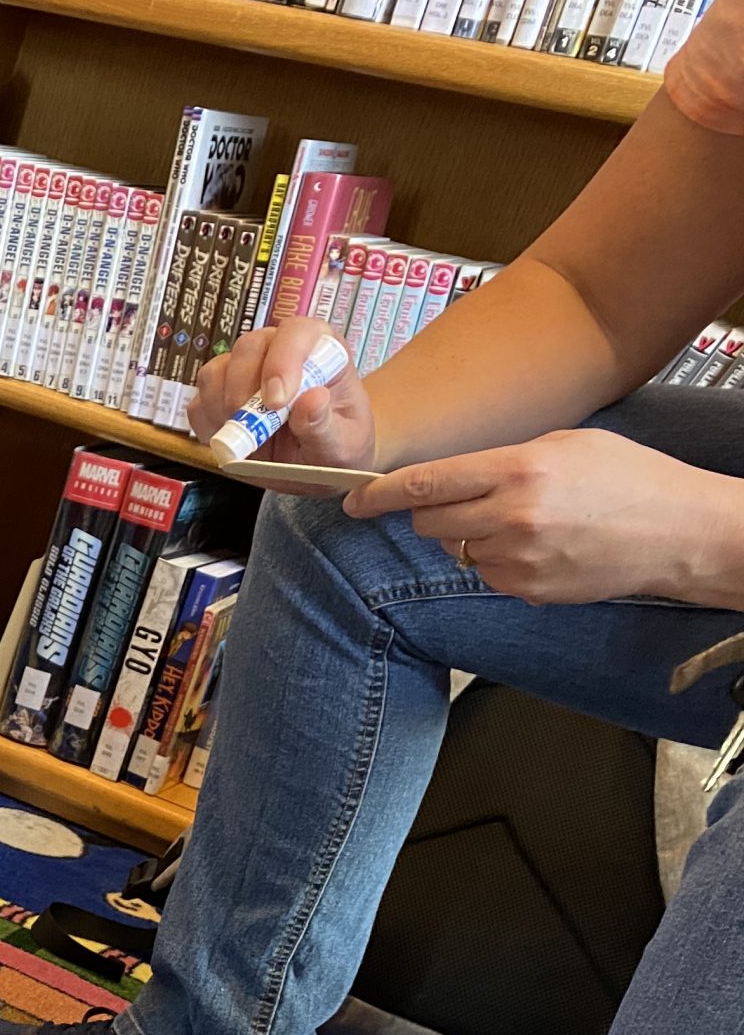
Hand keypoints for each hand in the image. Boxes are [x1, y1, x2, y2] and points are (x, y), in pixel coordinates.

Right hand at [186, 318, 376, 476]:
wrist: (318, 465)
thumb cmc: (339, 447)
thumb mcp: (344, 445)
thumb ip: (326, 425)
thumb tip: (312, 400)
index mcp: (320, 349)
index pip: (296, 332)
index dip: (282, 361)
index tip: (277, 402)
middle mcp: (278, 351)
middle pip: (247, 347)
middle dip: (244, 388)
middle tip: (254, 425)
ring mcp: (244, 372)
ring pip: (215, 372)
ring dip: (223, 409)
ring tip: (248, 438)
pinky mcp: (218, 397)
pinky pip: (198, 403)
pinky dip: (208, 426)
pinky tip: (232, 441)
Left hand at [345, 429, 730, 605]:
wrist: (680, 532)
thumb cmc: (628, 478)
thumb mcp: (567, 444)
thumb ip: (502, 461)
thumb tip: (450, 479)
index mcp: (520, 469)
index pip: (426, 482)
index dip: (381, 494)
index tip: (354, 500)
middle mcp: (513, 516)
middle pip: (427, 521)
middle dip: (431, 512)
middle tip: (463, 502)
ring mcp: (519, 559)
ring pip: (455, 549)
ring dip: (470, 537)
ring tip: (521, 522)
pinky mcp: (527, 589)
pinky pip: (485, 574)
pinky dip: (497, 562)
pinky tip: (538, 547)